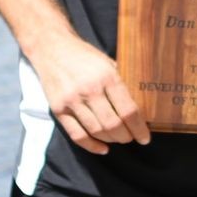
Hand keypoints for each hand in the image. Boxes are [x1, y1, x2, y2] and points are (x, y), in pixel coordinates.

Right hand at [32, 33, 147, 154]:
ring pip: (96, 131)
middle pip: (113, 125)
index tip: (145, 138)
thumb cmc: (84, 56)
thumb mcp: (108, 62)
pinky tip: (102, 148)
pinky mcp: (58, 109)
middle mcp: (90, 90)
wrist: (52, 48)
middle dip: (126, 136)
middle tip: (131, 137)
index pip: (128, 111)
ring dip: (111, 140)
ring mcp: (72, 100)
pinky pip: (76, 135)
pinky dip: (91, 146)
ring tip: (118, 138)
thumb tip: (141, 106)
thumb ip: (121, 82)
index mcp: (107, 77)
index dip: (139, 129)